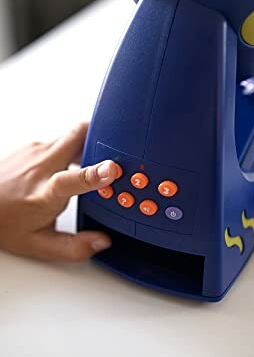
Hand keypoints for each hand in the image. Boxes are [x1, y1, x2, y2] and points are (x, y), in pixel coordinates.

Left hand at [0, 123, 118, 260]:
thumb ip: (73, 247)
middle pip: (78, 136)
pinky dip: (70, 149)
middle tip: (114, 151)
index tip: (113, 170)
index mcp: (44, 194)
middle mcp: (40, 167)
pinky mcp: (32, 145)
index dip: (95, 173)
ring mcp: (36, 151)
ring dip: (86, 145)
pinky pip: (60, 140)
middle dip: (100, 139)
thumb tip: (102, 241)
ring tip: (90, 163)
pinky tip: (66, 166)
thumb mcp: (37, 244)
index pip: (71, 180)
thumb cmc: (3, 223)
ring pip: (72, 135)